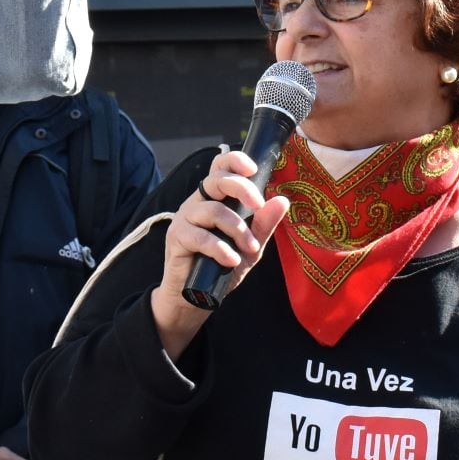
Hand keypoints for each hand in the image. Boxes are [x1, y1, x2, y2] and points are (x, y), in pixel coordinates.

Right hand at [150, 149, 289, 360]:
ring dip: (237, 230)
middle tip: (258, 205)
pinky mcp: (176, 237)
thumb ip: (263, 225)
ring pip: (213, 210)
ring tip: (249, 249)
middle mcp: (197, 202)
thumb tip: (282, 200)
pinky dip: (220, 248)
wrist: (196, 297)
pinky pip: (200, 236)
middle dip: (241, 188)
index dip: (234, 161)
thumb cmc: (221, 267)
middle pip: (216, 179)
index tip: (253, 169)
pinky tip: (231, 260)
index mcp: (214, 198)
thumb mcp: (249, 247)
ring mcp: (184, 218)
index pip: (220, 168)